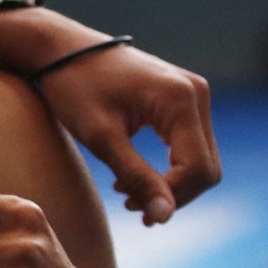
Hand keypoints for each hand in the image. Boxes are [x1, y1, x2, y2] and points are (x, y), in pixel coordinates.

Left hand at [31, 43, 219, 225]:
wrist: (62, 50)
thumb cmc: (75, 87)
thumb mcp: (101, 137)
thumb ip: (136, 177)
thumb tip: (165, 217)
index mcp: (180, 99)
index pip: (199, 168)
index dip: (171, 197)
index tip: (132, 207)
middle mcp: (196, 93)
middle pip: (205, 166)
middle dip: (171, 193)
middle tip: (127, 205)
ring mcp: (192, 93)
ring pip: (199, 158)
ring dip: (168, 183)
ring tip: (124, 192)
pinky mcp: (182, 97)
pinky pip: (188, 143)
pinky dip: (166, 166)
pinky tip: (131, 175)